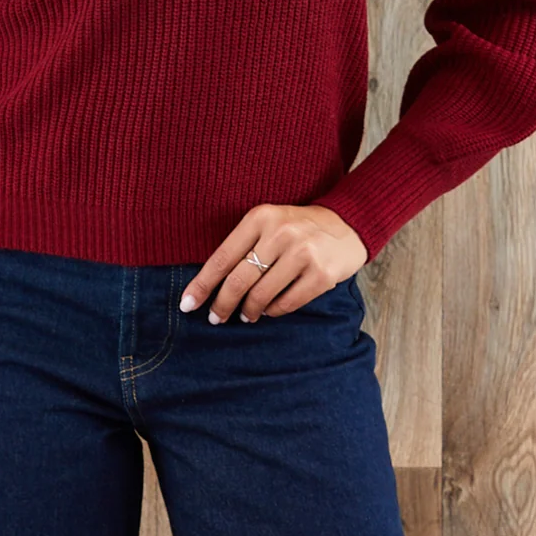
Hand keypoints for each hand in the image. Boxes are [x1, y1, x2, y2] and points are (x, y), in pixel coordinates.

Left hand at [181, 205, 366, 323]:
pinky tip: (269, 310)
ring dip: (248, 311)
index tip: (187, 304)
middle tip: (215, 318)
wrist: (347, 224)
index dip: (202, 285)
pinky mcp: (321, 275)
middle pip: (239, 280)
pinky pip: (286, 304)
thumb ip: (243, 247)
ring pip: (261, 295)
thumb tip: (211, 287)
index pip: (222, 257)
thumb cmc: (298, 228)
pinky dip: (273, 311)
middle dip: (222, 304)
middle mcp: (281, 233)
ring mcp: (304, 254)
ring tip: (246, 314)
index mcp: (261, 217)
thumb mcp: (269, 223)